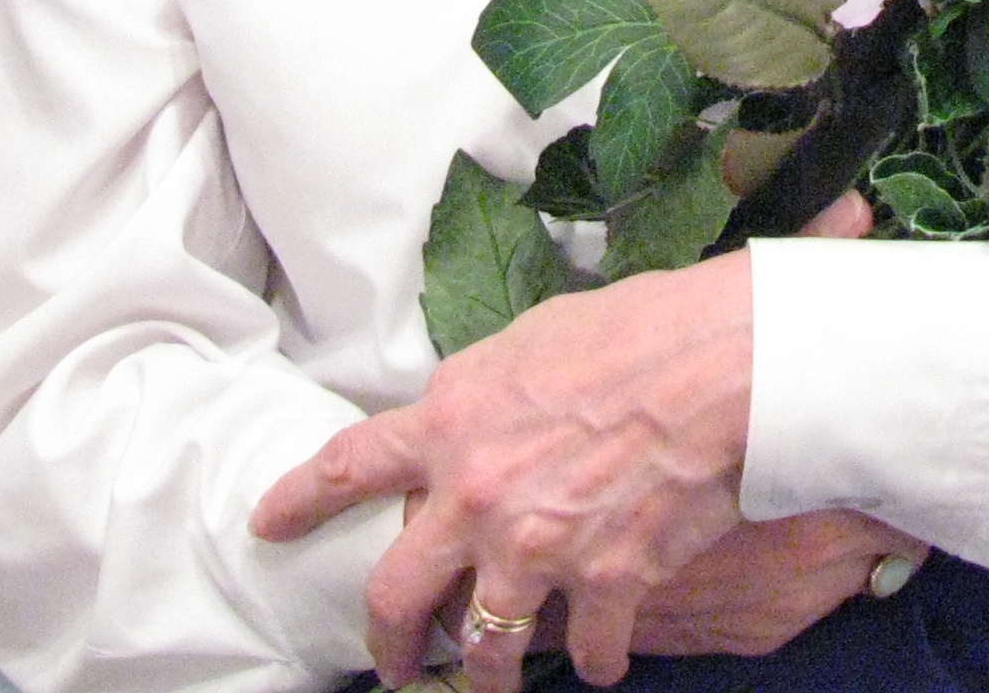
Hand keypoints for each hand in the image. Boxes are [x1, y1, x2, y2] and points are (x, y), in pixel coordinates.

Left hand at [249, 191, 876, 690]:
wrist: (720, 362)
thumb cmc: (638, 330)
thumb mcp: (532, 341)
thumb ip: (484, 398)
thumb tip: (473, 424)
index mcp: (451, 421)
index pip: (349, 465)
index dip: (300, 500)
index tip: (268, 524)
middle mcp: (476, 494)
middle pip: (396, 595)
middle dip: (389, 644)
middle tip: (395, 665)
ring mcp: (536, 548)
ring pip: (483, 648)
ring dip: (487, 674)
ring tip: (495, 681)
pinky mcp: (604, 584)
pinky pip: (585, 655)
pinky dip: (595, 661)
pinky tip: (603, 656)